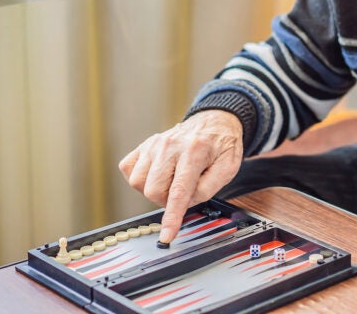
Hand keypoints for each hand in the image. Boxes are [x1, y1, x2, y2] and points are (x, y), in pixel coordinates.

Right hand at [118, 110, 242, 242]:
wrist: (213, 122)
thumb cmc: (221, 146)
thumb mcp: (228, 168)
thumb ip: (209, 188)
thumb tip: (186, 203)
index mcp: (195, 151)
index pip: (179, 191)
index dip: (172, 216)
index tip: (167, 235)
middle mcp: (170, 145)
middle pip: (153, 190)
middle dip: (167, 201)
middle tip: (183, 192)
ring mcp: (153, 144)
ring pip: (138, 182)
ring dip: (154, 190)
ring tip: (171, 181)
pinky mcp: (144, 145)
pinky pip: (128, 170)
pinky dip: (141, 178)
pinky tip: (158, 174)